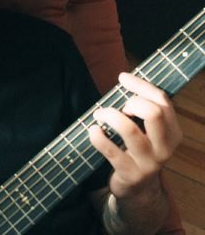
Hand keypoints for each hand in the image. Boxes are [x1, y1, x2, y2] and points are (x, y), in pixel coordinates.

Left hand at [88, 72, 182, 198]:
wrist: (137, 189)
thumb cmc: (136, 150)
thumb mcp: (147, 131)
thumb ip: (142, 108)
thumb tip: (124, 78)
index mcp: (173, 132)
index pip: (162, 101)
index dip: (141, 85)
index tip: (122, 77)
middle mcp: (165, 147)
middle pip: (154, 113)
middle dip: (132, 102)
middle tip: (119, 107)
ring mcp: (149, 162)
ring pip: (129, 129)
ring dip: (110, 116)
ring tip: (100, 115)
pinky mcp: (130, 173)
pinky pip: (110, 150)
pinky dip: (98, 136)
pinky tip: (93, 130)